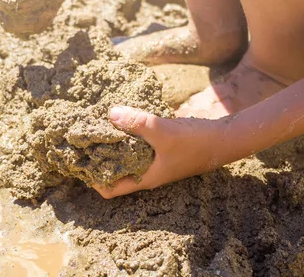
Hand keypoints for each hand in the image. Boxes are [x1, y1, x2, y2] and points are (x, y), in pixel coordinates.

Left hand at [93, 106, 226, 198]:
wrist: (225, 139)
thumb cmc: (196, 143)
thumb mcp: (164, 131)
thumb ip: (137, 123)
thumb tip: (110, 114)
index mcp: (144, 178)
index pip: (109, 189)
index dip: (91, 179)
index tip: (78, 161)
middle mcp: (147, 173)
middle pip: (114, 172)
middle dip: (98, 159)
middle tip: (82, 141)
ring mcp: (155, 162)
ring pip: (126, 158)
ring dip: (112, 147)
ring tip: (97, 129)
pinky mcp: (162, 149)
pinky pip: (137, 147)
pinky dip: (128, 137)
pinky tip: (123, 120)